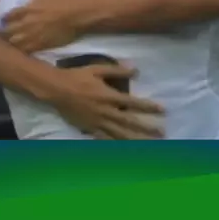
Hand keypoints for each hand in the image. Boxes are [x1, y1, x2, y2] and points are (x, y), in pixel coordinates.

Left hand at [4, 0, 87, 51]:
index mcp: (28, 9)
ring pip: (15, 43)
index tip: (2, 20)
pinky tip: (19, 52)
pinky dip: (21, 52)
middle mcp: (28, 24)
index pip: (9, 15)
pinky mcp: (43, 45)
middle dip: (2, 33)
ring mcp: (34, 36)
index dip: (4, 18)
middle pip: (8, 31)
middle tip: (0, 34)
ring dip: (10, 43)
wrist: (79, 14)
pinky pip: (27, 51)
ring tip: (8, 44)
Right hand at [48, 63, 164, 138]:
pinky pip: (104, 139)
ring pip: (119, 133)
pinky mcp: (89, 129)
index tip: (162, 110)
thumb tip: (135, 70)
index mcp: (109, 96)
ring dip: (135, 139)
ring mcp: (97, 122)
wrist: (56, 89)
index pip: (133, 103)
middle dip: (147, 128)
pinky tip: (125, 150)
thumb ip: (117, 70)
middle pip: (130, 122)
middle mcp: (105, 111)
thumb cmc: (77, 76)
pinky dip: (115, 144)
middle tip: (162, 133)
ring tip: (148, 145)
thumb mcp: (97, 69)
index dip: (148, 107)